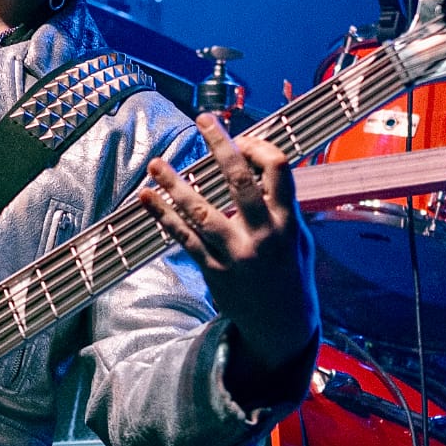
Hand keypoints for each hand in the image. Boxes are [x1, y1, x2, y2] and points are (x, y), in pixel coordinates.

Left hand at [136, 113, 317, 370]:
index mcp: (288, 223)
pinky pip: (183, 238)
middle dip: (221, 145)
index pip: (279, 171)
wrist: (281, 326)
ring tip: (155, 163)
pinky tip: (146, 198)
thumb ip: (281, 206)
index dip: (260, 146)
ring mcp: (235, 254)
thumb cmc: (291, 273)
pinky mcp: (213, 270)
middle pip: (239, 182)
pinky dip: (162, 216)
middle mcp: (262, 235)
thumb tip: (258, 166)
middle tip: (203, 120)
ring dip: (175, 184)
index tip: (244, 137)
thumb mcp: (299, 239)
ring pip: (200, 211)